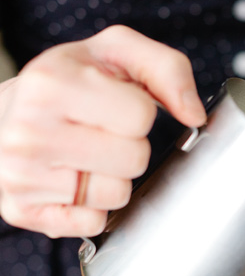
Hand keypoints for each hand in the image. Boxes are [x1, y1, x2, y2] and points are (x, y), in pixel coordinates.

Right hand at [0, 25, 205, 237]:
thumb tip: (195, 115)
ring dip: (113, 177)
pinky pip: (93, 223)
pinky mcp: (22, 211)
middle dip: (129, 146)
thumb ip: (167, 69)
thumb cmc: (68, 82)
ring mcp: (21, 176)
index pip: (140, 116)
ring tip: (86, 155)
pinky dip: (92, 206)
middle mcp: (29, 131)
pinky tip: (72, 180)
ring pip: (117, 195)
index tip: (115, 105)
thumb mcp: (116, 53)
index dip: (138, 112)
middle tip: (102, 132)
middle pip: (134, 160)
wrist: (6, 111)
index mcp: (52, 83)